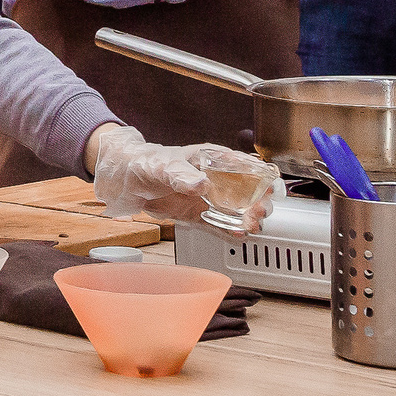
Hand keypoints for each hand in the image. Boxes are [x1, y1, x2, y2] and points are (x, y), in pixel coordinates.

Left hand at [89, 125, 276, 232]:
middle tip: (258, 212)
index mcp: (213, 159)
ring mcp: (209, 199)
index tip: (268, 188)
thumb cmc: (146, 162)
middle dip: (259, 203)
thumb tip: (202, 184)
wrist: (126, 180)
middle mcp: (216, 179)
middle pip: (249, 192)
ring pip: (238, 211)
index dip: (261, 177)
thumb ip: (181, 174)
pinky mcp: (199, 215)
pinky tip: (240, 236)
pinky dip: (230, 232)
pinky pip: (219, 225)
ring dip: (248, 219)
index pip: (246, 166)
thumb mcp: (163, 165)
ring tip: (251, 226)